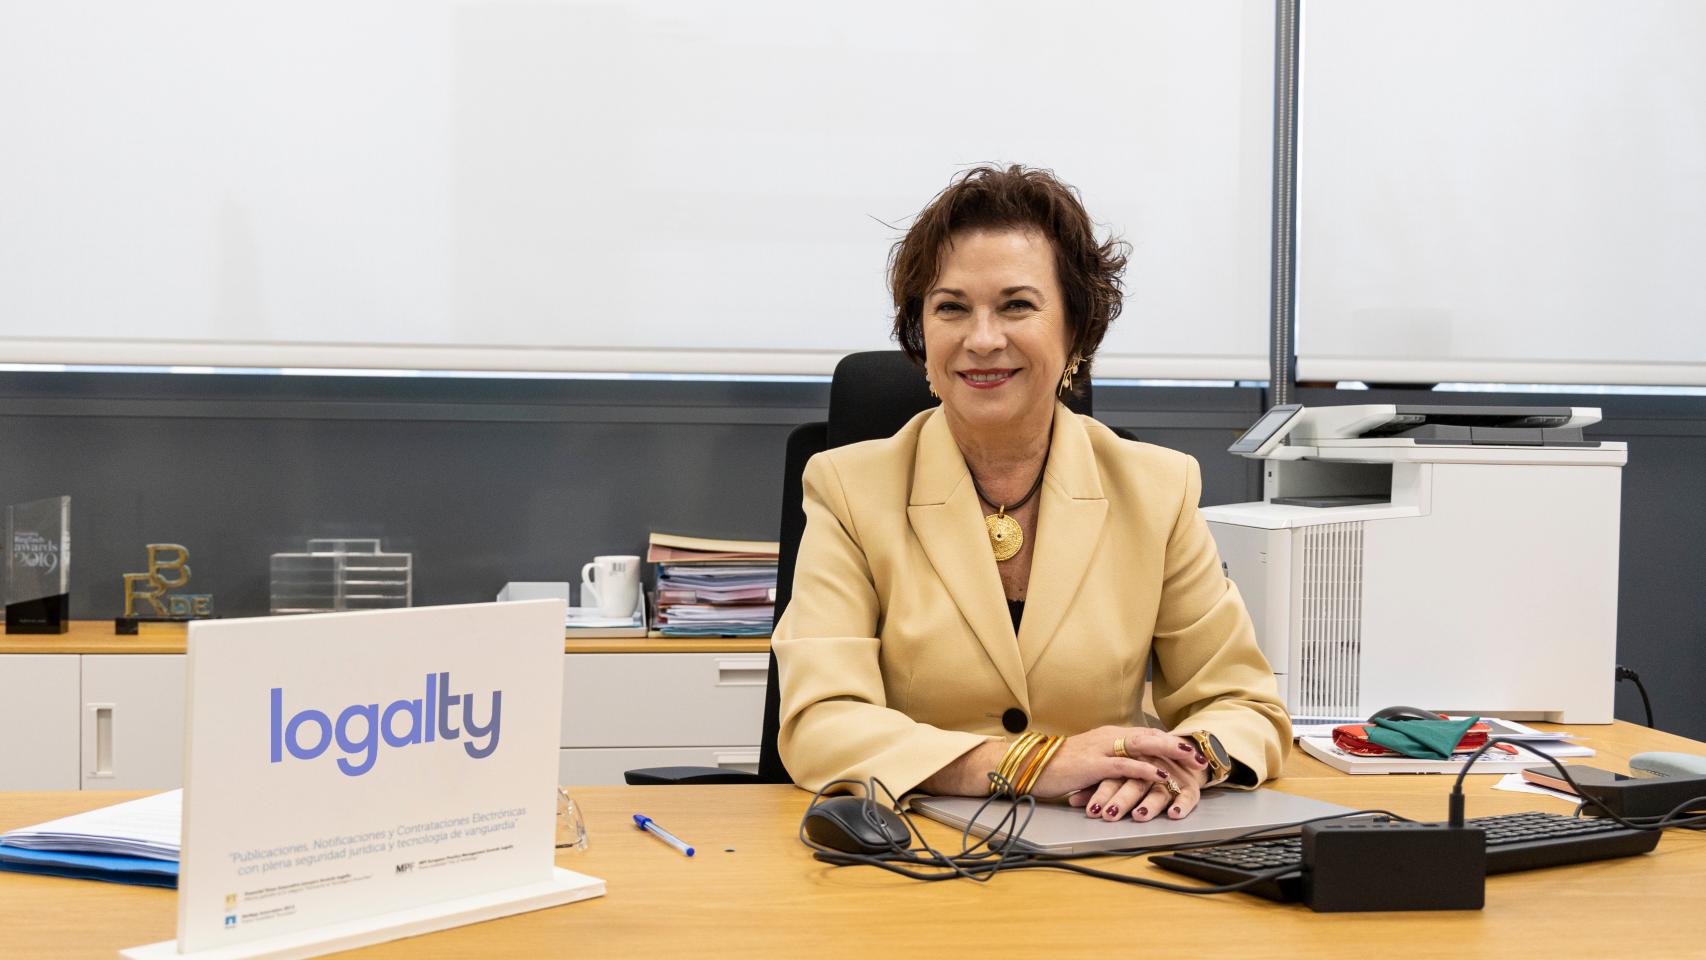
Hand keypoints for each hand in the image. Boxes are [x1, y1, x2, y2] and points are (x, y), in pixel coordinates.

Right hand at [1013, 726, 1178, 800]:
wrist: (1028, 766)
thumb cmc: (1058, 768)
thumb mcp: (1090, 762)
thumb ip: (1111, 764)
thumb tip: (1131, 773)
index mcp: (1109, 736)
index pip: (1147, 735)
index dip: (1171, 742)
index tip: (1193, 750)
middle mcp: (1108, 737)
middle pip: (1151, 736)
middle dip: (1178, 746)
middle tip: (1202, 756)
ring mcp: (1101, 749)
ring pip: (1143, 745)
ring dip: (1170, 752)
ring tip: (1191, 761)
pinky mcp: (1093, 764)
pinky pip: (1124, 765)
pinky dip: (1145, 769)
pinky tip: (1161, 775)